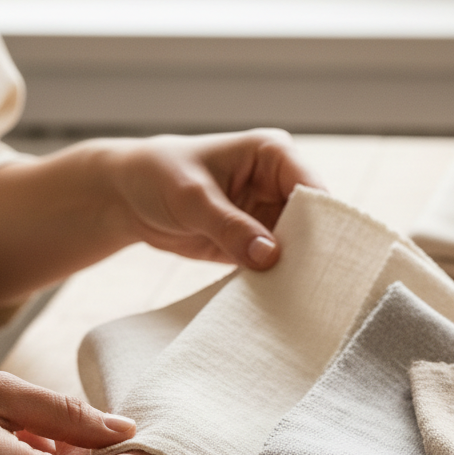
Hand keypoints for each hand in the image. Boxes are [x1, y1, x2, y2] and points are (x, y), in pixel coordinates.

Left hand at [0, 129, 324, 316]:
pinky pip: (278, 262)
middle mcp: (278, 182)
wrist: (125, 196)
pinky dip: (279, 280)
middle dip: (314, 252)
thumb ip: (230, 227)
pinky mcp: (257, 240)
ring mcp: (270, 213)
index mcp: (273, 154)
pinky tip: (281, 300)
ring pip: (299, 246)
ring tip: (303, 299)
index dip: (324, 222)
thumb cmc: (157, 177)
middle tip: (319, 288)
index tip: (327, 258)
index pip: (312, 189)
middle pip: (313, 222)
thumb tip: (271, 257)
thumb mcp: (191, 199)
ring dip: (297, 271)